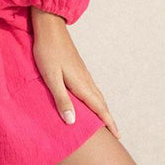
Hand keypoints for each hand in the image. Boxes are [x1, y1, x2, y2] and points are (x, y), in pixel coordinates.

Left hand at [30, 7, 120, 139]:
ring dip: (102, 108)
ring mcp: (83, 72)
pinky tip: (89, 99)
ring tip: (104, 120)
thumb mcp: (51, 77)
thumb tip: (72, 122)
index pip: (99, 108)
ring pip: (97, 94)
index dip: (108, 123)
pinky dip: (95, 98)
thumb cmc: (47, 52)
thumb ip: (61, 99)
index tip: (118, 137)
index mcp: (81, 84)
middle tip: (115, 134)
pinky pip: (91, 88)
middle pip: (101, 102)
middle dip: (108, 118)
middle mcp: (86, 79)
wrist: (49, 28)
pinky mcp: (78, 67)